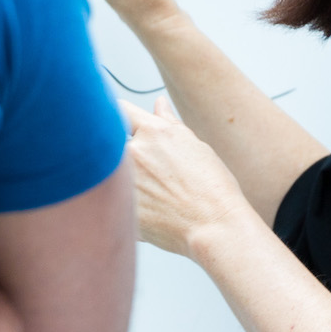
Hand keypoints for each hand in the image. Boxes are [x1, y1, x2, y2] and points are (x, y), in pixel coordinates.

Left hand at [119, 96, 255, 257]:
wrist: (215, 228)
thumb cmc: (213, 188)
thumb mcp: (195, 147)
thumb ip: (169, 123)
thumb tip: (158, 103)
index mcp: (153, 132)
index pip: (121, 110)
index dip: (120, 118)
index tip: (121, 126)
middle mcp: (133, 151)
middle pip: (115, 145)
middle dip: (128, 157)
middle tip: (155, 176)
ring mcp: (124, 180)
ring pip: (114, 175)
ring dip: (130, 182)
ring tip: (159, 198)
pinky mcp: (119, 207)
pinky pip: (116, 201)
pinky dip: (131, 205)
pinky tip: (155, 214)